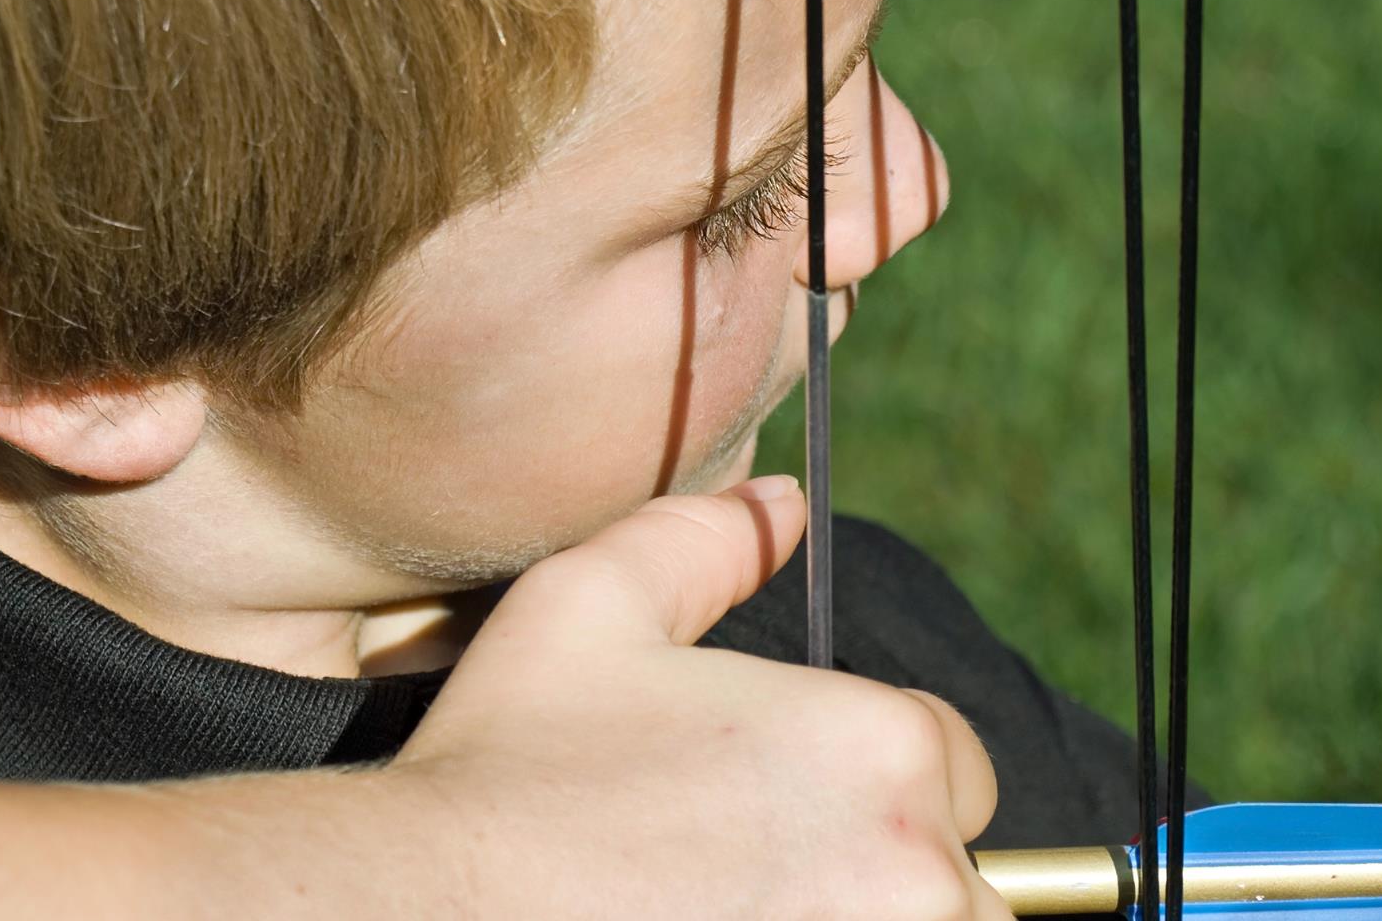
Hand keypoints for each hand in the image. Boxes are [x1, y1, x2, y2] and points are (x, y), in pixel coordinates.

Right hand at [387, 476, 1012, 918]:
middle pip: (961, 877)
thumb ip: (706, 540)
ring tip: (754, 914)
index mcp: (881, 744)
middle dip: (884, 871)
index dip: (869, 781)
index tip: (779, 808)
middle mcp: (916, 870)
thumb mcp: (593, 606)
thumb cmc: (508, 768)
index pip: (952, 764)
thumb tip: (782, 502)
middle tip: (762, 876)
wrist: (419, 911)